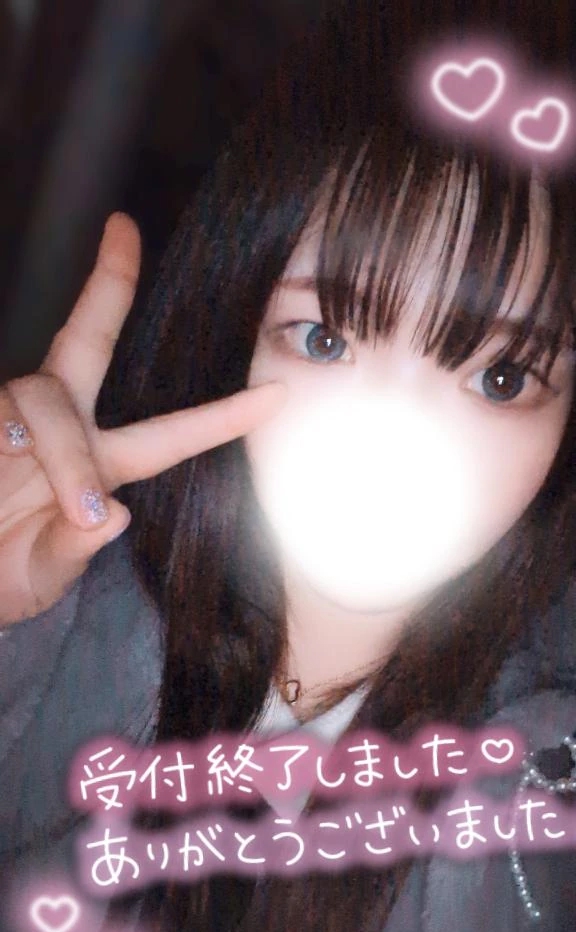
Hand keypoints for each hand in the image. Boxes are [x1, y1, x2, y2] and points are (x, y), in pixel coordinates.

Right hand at [0, 213, 285, 626]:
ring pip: (45, 396)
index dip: (222, 415)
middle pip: (87, 342)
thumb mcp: (40, 578)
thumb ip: (72, 552)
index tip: (277, 392)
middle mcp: (61, 433)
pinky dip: (7, 432)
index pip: (169, 435)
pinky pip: (0, 411)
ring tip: (72, 510)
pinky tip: (8, 452)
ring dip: (65, 451)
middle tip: (125, 229)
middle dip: (107, 285)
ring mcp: (11, 422)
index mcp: (99, 470)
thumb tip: (113, 518)